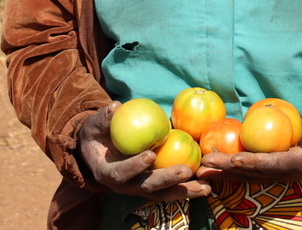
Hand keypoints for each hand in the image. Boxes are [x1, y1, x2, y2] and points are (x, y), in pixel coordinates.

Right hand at [77, 102, 211, 200]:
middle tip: (185, 171)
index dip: (134, 166)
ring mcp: (139, 188)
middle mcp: (124, 186)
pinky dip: (187, 189)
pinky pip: (170, 190)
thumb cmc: (96, 135)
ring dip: (184, 191)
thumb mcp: (94, 125)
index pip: (119, 173)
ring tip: (205, 187)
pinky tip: (206, 185)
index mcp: (107, 173)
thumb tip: (114, 107)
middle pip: (146, 187)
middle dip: (166, 180)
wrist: (97, 151)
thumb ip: (103, 118)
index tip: (149, 155)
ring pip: (162, 193)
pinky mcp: (152, 187)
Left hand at [196, 105, 301, 182]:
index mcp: (298, 164)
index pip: (273, 164)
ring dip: (222, 172)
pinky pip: (245, 169)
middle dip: (229, 168)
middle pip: (252, 172)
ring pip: (245, 174)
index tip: (235, 160)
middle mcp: (284, 173)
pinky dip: (228, 168)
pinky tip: (210, 165)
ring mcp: (275, 172)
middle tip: (206, 162)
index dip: (254, 162)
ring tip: (200, 168)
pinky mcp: (268, 168)